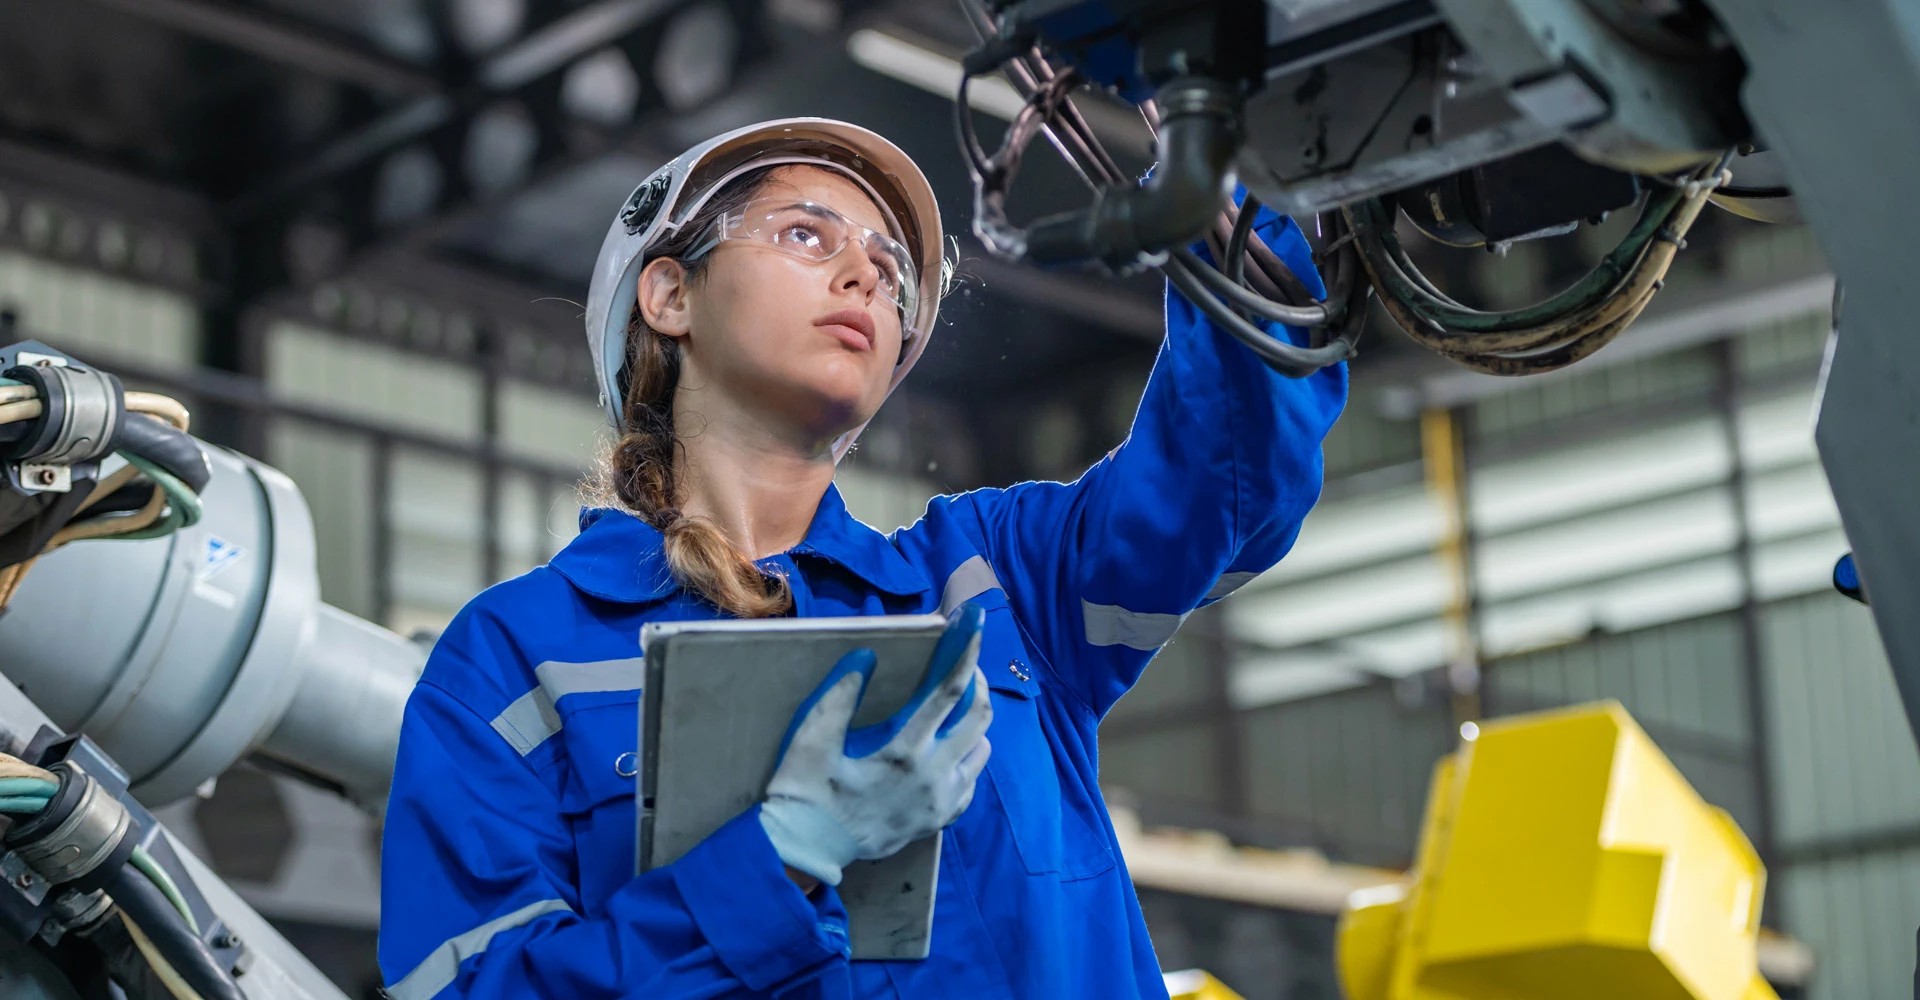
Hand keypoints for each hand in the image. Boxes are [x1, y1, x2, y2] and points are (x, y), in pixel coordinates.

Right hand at [759, 605, 993, 885]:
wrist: (806, 852)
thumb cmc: (804, 793)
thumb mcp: (811, 740)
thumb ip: (839, 696)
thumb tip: (866, 656)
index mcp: (903, 752)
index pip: (948, 692)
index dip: (965, 653)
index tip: (975, 622)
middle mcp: (933, 777)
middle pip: (978, 719)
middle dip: (976, 684)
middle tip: (960, 667)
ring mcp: (940, 803)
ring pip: (980, 752)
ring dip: (973, 724)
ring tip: (952, 709)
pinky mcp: (938, 822)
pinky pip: (970, 783)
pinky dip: (967, 758)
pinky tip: (946, 751)